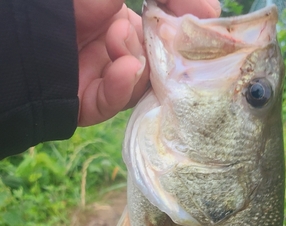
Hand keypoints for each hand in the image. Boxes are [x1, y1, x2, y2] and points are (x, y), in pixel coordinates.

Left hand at [74, 0, 220, 126]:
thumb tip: (210, 8)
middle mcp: (115, 52)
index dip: (181, 32)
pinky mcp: (89, 104)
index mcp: (121, 23)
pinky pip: (114, 101)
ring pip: (140, 84)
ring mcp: (103, 78)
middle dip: (165, 55)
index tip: (203, 24)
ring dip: (137, 65)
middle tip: (175, 48)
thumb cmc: (68, 2)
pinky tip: (121, 69)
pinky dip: (121, 87)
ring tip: (119, 44)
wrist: (24, 33)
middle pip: (158, 64)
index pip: (163, 35)